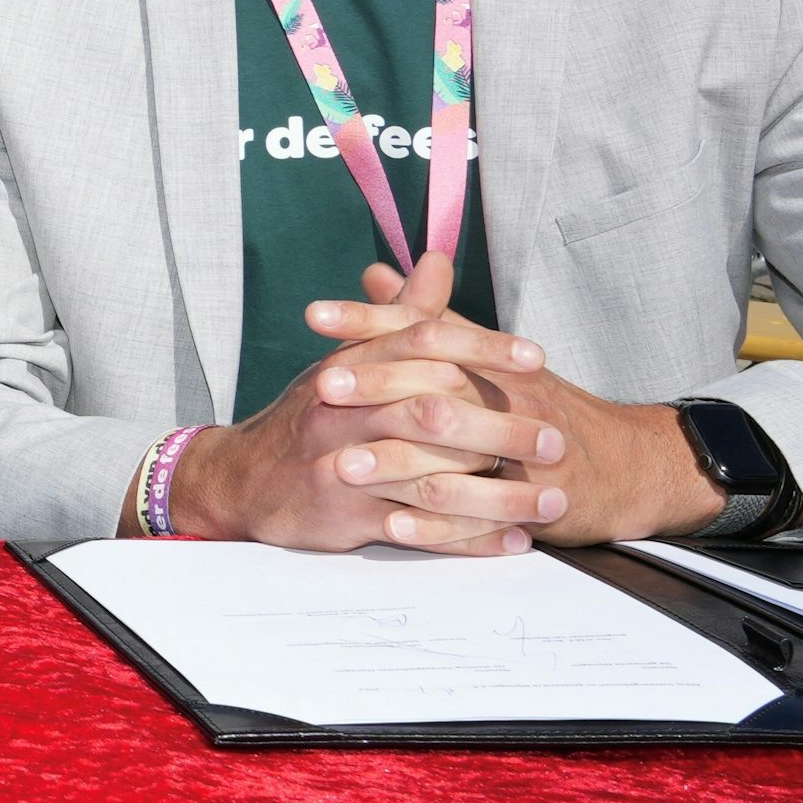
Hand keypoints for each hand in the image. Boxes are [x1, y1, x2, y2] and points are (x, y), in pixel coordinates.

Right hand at [166, 253, 568, 553]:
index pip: (420, 345)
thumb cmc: (313, 417)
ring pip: (432, 481)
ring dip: (499, 495)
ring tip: (553, 503)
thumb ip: (401, 315)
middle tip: (557, 440)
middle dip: (501, 428)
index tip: (536, 359)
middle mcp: (344, 413)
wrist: (244, 479)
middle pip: (431, 413)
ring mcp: (343, 467)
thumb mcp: (350, 359)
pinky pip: (419, 532)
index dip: (481, 348)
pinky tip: (512, 540)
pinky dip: (469, 540)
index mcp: (350, 367)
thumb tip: (437, 261)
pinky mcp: (345, 516)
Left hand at [340, 259, 730, 543]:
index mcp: (489, 360)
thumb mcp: (485, 355)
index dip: (370, 322)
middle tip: (321, 389)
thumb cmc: (544, 407)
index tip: (315, 315)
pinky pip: (480, 518)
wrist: (628, 465)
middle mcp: (507, 398)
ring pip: (453, 456)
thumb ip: (427, 318)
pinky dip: (434, 525)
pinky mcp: (535, 503)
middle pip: (436, 385)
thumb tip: (375, 275)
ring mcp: (523, 452)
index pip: (424, 331)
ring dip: (394, 463)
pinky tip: (391, 524)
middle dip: (377, 388)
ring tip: (340, 467)